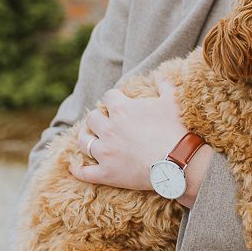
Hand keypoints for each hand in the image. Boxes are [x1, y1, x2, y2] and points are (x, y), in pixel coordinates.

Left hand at [69, 79, 211, 202]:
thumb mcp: (173, 101)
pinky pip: (85, 172)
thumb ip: (165, 86)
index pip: (109, 97)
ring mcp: (106, 152)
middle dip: (96, 118)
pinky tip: (73, 167)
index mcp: (122, 109)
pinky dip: (77, 170)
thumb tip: (161, 77)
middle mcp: (109, 128)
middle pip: (92, 118)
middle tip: (102, 122)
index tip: (117, 103)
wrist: (178, 162)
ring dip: (84, 137)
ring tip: (87, 137)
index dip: (113, 99)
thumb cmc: (176, 130)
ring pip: (84, 141)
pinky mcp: (107, 173)